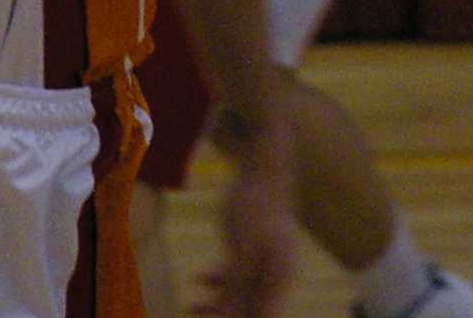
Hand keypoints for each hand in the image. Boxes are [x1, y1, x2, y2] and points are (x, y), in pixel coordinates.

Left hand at [192, 109, 295, 317]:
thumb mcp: (242, 250)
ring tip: (191, 307)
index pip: (263, 317)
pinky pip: (237, 276)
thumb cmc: (255, 207)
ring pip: (242, 295)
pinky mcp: (255, 251)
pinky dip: (219, 281)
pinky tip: (200, 278)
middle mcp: (279, 276)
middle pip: (251, 309)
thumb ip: (236, 286)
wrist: (262, 169)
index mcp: (281, 279)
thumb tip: (228, 317)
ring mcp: (268, 263)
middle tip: (192, 313)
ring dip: (218, 303)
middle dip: (224, 315)